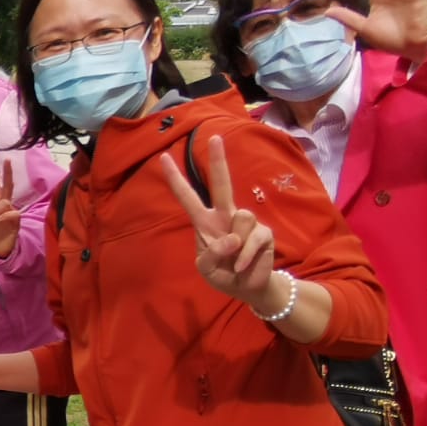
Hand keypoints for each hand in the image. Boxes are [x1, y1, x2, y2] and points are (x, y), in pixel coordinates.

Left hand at [160, 134, 279, 307]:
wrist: (247, 288)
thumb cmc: (222, 273)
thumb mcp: (206, 268)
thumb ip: (212, 254)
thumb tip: (231, 239)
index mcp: (204, 221)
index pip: (187, 197)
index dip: (175, 179)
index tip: (163, 157)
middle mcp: (225, 215)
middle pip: (221, 184)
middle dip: (219, 160)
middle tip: (215, 137)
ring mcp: (246, 221)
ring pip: (242, 217)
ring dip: (236, 245)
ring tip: (234, 260)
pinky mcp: (263, 232)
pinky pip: (254, 238)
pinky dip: (246, 256)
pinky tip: (243, 266)